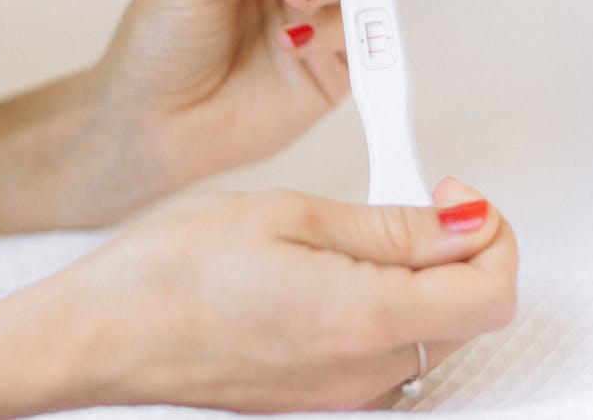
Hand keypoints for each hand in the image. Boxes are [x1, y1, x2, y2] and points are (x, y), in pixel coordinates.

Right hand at [43, 178, 516, 411]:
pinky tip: (333, 266)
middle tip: (411, 197)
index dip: (491, 234)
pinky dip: (382, 303)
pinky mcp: (313, 399)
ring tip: (356, 229)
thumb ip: (386, 225)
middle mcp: (360, 373)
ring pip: (427, 333)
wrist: (101, 334)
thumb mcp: (288, 213)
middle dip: (456, 249)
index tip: (454, 194)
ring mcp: (338, 395)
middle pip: (465, 315)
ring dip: (419, 276)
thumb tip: (457, 222)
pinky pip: (382, 353)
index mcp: (362, 319)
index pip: (488, 291)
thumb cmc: (171, 271)